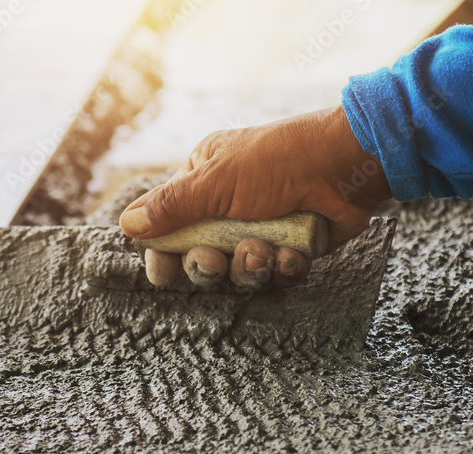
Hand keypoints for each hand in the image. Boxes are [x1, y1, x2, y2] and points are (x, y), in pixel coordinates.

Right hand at [117, 105, 390, 287]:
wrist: (346, 165)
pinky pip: (276, 274)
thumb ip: (171, 206)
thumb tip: (126, 225)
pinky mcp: (291, 246)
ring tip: (264, 250)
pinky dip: (284, 266)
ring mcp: (261, 228)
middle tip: (215, 259)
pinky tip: (293, 251)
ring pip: (238, 272)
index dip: (163, 255)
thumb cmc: (278, 160)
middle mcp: (228, 208)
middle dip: (208, 265)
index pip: (168, 227)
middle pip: (199, 257)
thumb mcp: (215, 180)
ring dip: (249, 266)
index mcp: (202, 182)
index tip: (163, 274)